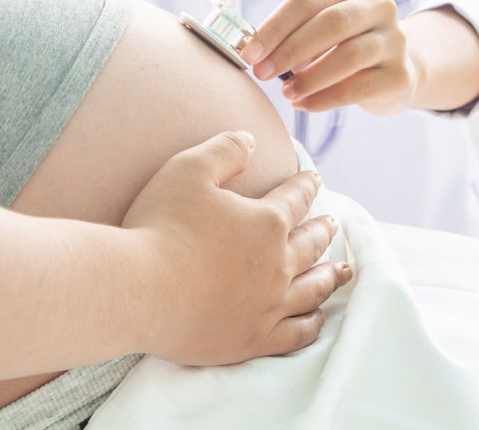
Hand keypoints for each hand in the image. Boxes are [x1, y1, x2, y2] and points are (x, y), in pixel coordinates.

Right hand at [122, 130, 351, 365]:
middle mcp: (277, 264)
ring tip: (342, 271)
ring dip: (330, 276)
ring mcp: (268, 305)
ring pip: (312, 288)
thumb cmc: (159, 226)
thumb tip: (252, 140)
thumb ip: (225, 150)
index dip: (306, 185)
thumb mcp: (188, 169)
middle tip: (333, 224)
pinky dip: (312, 322)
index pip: (295, 198)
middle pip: (310, 243)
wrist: (136, 290)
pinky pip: (297, 333)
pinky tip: (316, 317)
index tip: (315, 179)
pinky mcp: (253, 339)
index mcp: (266, 221)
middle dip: (323, 229)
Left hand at [243, 0, 419, 116]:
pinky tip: (304, 105)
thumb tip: (252, 51)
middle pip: (331, 23)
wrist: (396, 72)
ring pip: (349, 56)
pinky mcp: (400, 75)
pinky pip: (359, 88)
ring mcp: (394, 40)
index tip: (249, 53)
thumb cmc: (342, 48)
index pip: (306, 1)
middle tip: (261, 73)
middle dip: (289, 50)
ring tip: (285, 92)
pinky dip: (325, 98)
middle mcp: (378, 6)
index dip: (274, 27)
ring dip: (309, 77)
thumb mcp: (318, 32)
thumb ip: (290, 35)